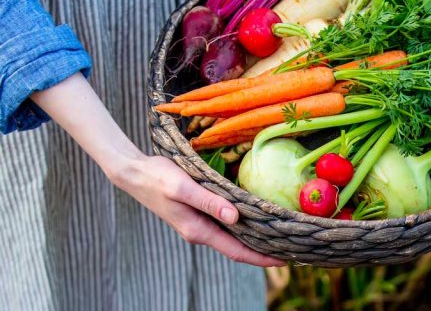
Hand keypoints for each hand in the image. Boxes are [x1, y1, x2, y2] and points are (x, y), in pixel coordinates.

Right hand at [111, 154, 283, 266]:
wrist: (135, 173)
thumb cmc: (158, 177)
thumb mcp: (184, 187)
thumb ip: (209, 202)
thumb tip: (235, 217)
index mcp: (199, 230)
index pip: (237, 251)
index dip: (262, 258)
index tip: (286, 259)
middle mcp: (201, 231)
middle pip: (239, 247)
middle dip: (264, 251)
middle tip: (293, 248)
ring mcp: (199, 223)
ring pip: (234, 236)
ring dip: (256, 238)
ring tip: (281, 235)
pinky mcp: (199, 212)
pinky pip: (227, 224)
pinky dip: (244, 225)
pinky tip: (257, 217)